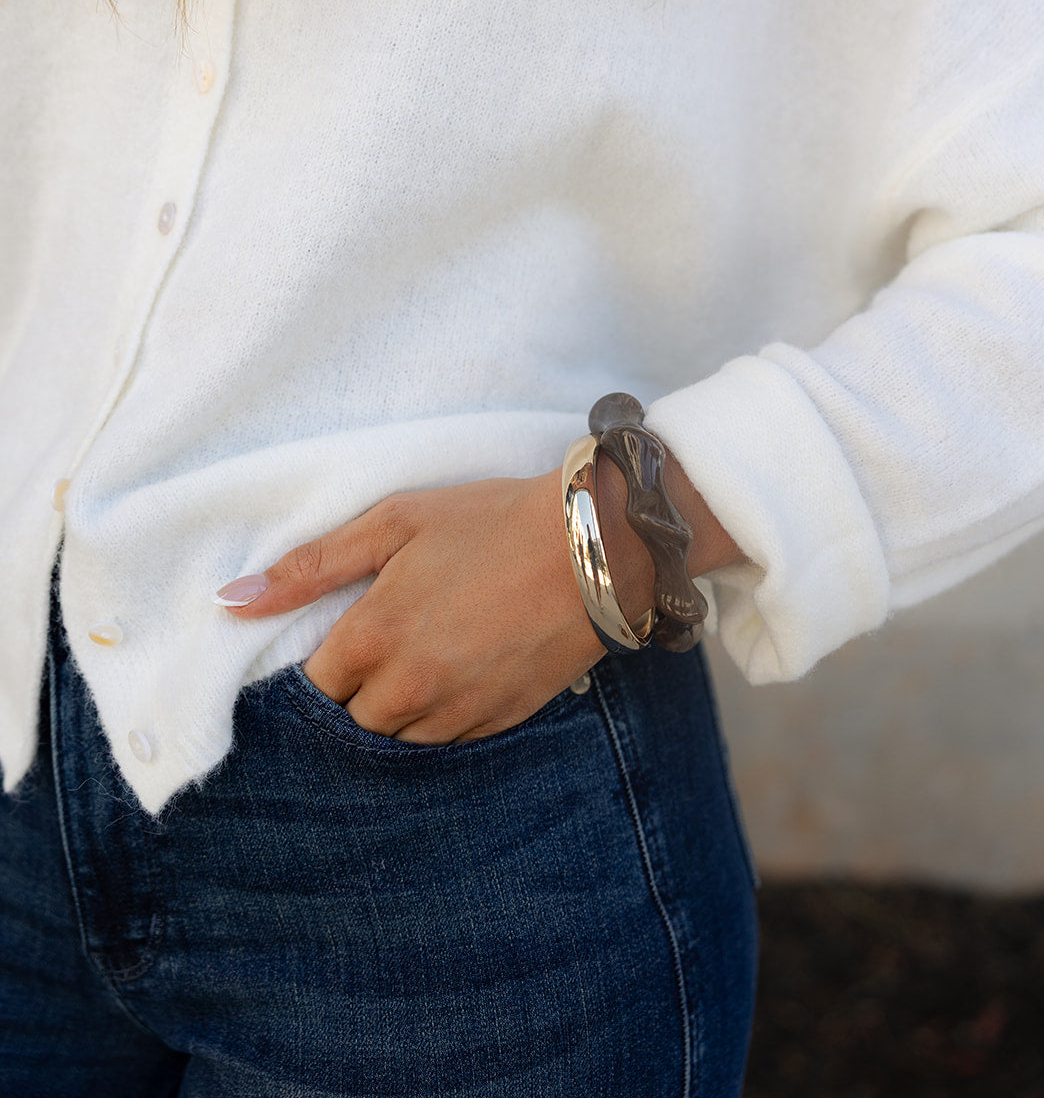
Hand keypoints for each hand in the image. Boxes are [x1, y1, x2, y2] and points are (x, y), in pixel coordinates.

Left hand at [213, 458, 741, 743]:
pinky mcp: (496, 723)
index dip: (327, 661)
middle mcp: (407, 689)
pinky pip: (445, 741)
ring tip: (424, 658)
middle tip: (387, 644)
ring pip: (397, 739)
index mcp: (373, 636)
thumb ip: (310, 565)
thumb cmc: (489, 522)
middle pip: (351, 721)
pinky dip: (441, 716)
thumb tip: (231, 600)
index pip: (315, 686)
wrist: (592, 547)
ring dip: (397, 708)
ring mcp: (455, 712)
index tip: (345, 636)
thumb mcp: (394, 521)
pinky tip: (459, 672)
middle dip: (358, 689)